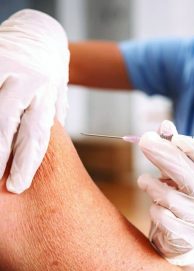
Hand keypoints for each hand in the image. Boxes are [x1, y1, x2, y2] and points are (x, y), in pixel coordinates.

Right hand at [0, 9, 68, 192]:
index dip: (26, 162)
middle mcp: (27, 81)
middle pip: (7, 123)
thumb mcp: (58, 96)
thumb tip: (43, 147)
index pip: (37, 134)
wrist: (42, 34)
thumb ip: (51, 119)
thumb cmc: (51, 72)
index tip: (17, 185)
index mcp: (47, 94)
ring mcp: (5, 66)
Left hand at [138, 121, 193, 270]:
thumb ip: (174, 148)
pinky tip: (156, 207)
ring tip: (143, 181)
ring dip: (150, 184)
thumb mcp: (181, 170)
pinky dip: (153, 208)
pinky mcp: (188, 236)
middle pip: (189, 174)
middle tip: (145, 140)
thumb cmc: (183, 194)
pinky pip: (161, 216)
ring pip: (169, 196)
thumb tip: (165, 125)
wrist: (185, 237)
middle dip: (163, 154)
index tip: (177, 139)